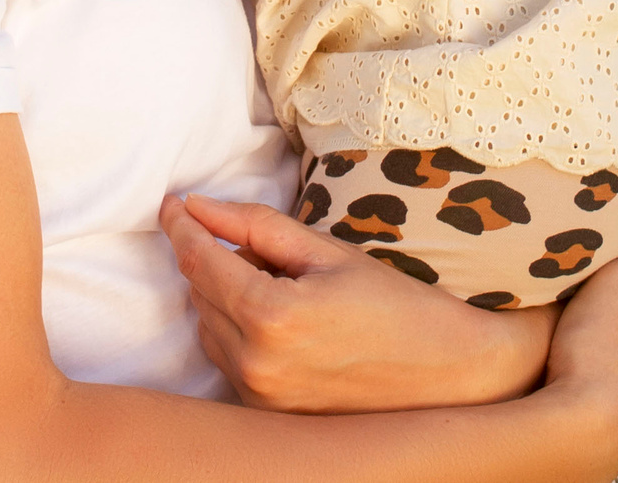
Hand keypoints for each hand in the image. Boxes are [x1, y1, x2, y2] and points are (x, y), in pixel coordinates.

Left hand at [159, 193, 553, 411]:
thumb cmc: (394, 304)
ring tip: (287, 286)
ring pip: (209, 327)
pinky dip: (238, 330)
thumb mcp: (327, 252)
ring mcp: (258, 395)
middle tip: (263, 246)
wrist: (445, 371)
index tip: (171, 203)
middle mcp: (255, 363)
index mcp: (271, 315)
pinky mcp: (266, 412)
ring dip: (225, 297)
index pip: (200, 261)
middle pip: (200, 293)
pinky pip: (228, 358)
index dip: (182, 226)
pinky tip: (285, 320)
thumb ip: (255, 227)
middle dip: (214, 259)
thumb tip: (197, 207)